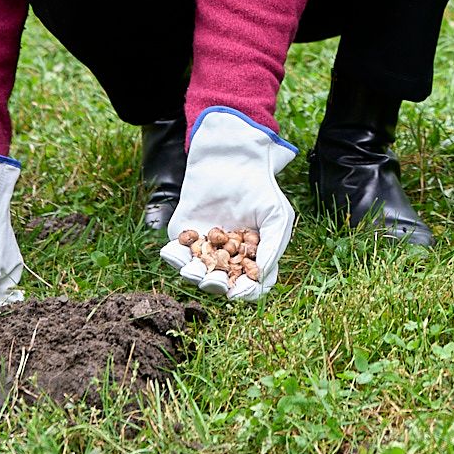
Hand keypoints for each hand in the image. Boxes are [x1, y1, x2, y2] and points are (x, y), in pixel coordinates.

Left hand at [162, 109, 296, 302]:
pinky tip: (179, 257)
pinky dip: (175, 258)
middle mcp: (226, 258)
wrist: (233, 162)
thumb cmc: (260, 189)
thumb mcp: (278, 218)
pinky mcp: (183, 236)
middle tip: (215, 281)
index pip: (249, 284)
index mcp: (251, 258)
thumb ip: (272, 248)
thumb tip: (260, 278)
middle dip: (217, 286)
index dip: (246, 291)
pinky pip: (176, 254)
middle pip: (221, 284)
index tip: (241, 290)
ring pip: (196, 273)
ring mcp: (203, 248)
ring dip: (195, 276)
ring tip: (196, 272)